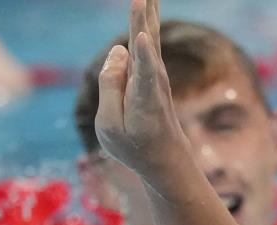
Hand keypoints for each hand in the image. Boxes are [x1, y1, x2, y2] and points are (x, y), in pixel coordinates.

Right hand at [95, 0, 190, 190]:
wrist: (165, 158)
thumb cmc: (135, 147)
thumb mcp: (111, 126)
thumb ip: (110, 88)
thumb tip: (118, 51)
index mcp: (143, 98)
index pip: (144, 72)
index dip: (143, 55)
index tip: (143, 38)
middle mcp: (154, 80)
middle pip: (148, 42)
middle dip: (143, 17)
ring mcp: (156, 74)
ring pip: (150, 36)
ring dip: (148, 12)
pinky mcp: (152, 73)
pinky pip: (148, 42)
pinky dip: (147, 22)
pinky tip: (148, 8)